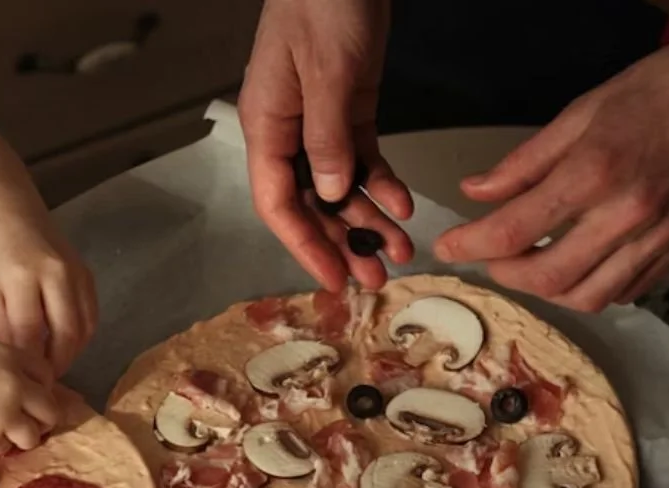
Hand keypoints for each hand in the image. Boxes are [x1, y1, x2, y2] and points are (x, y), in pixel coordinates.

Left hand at [0, 204, 97, 376]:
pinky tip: (66, 344)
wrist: (11, 208)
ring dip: (72, 353)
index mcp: (22, 277)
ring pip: (84, 328)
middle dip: (56, 364)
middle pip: (65, 334)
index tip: (25, 382)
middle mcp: (56, 275)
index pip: (30, 333)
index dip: (29, 363)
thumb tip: (18, 363)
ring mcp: (76, 273)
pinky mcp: (88, 273)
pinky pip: (92, 314)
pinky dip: (83, 335)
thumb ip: (4, 326)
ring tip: (53, 366)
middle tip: (43, 381)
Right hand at [0, 341, 59, 456]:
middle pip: (50, 408)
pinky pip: (5, 448)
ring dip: (18, 439)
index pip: (47, 375)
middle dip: (39, 421)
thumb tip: (20, 393)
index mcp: (8, 355)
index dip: (40, 391)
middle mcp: (15, 380)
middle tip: (19, 426)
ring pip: (34, 434)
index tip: (27, 401)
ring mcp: (7, 410)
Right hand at [238, 0, 413, 291]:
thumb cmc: (323, 5)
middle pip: (308, 204)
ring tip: (401, 251)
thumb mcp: (327, 72)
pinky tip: (403, 205)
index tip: (332, 279)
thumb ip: (327, 137)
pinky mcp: (348, 109)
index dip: (304, 246)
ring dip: (368, 220)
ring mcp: (317, 122)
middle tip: (375, 280)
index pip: (277, 203)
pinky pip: (361, 159)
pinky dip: (381, 184)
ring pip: (337, 187)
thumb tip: (329, 195)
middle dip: (341, 243)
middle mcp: (287, 133)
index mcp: (266, 126)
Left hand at [434, 6, 668, 311]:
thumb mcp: (581, 112)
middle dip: (504, 273)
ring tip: (529, 262)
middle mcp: (628, 215)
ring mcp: (659, 238)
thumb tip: (477, 191)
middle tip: (488, 254)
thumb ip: (524, 163)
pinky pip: (625, 293)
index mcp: (595, 173)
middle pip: (546, 278)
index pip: (512, 230)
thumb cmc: (666, 88)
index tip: (449, 247)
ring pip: (586, 297)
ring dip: (545, 290)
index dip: (469, 245)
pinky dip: (590, 289)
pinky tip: (576, 266)